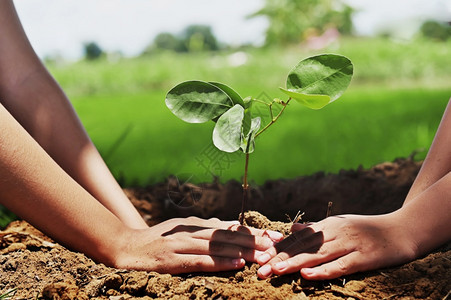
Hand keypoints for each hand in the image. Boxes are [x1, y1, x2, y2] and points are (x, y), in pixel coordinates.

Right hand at [111, 217, 283, 273]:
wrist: (126, 248)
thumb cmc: (157, 240)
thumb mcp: (182, 230)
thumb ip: (205, 228)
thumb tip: (230, 226)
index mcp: (196, 225)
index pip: (230, 228)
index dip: (253, 232)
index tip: (275, 236)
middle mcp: (191, 232)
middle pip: (228, 236)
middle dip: (254, 241)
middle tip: (276, 246)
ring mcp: (182, 245)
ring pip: (218, 247)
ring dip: (244, 252)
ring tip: (265, 256)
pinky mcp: (172, 260)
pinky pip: (201, 262)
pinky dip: (220, 262)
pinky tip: (237, 264)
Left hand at [256, 213, 417, 279]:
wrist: (403, 229)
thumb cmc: (368, 229)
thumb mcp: (340, 225)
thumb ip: (316, 229)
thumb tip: (292, 228)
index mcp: (327, 225)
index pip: (298, 238)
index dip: (278, 248)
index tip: (259, 257)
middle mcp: (335, 232)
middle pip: (303, 247)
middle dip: (280, 258)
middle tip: (260, 269)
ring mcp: (349, 244)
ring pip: (317, 255)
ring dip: (295, 263)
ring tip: (275, 270)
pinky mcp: (364, 257)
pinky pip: (341, 265)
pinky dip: (323, 270)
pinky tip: (308, 274)